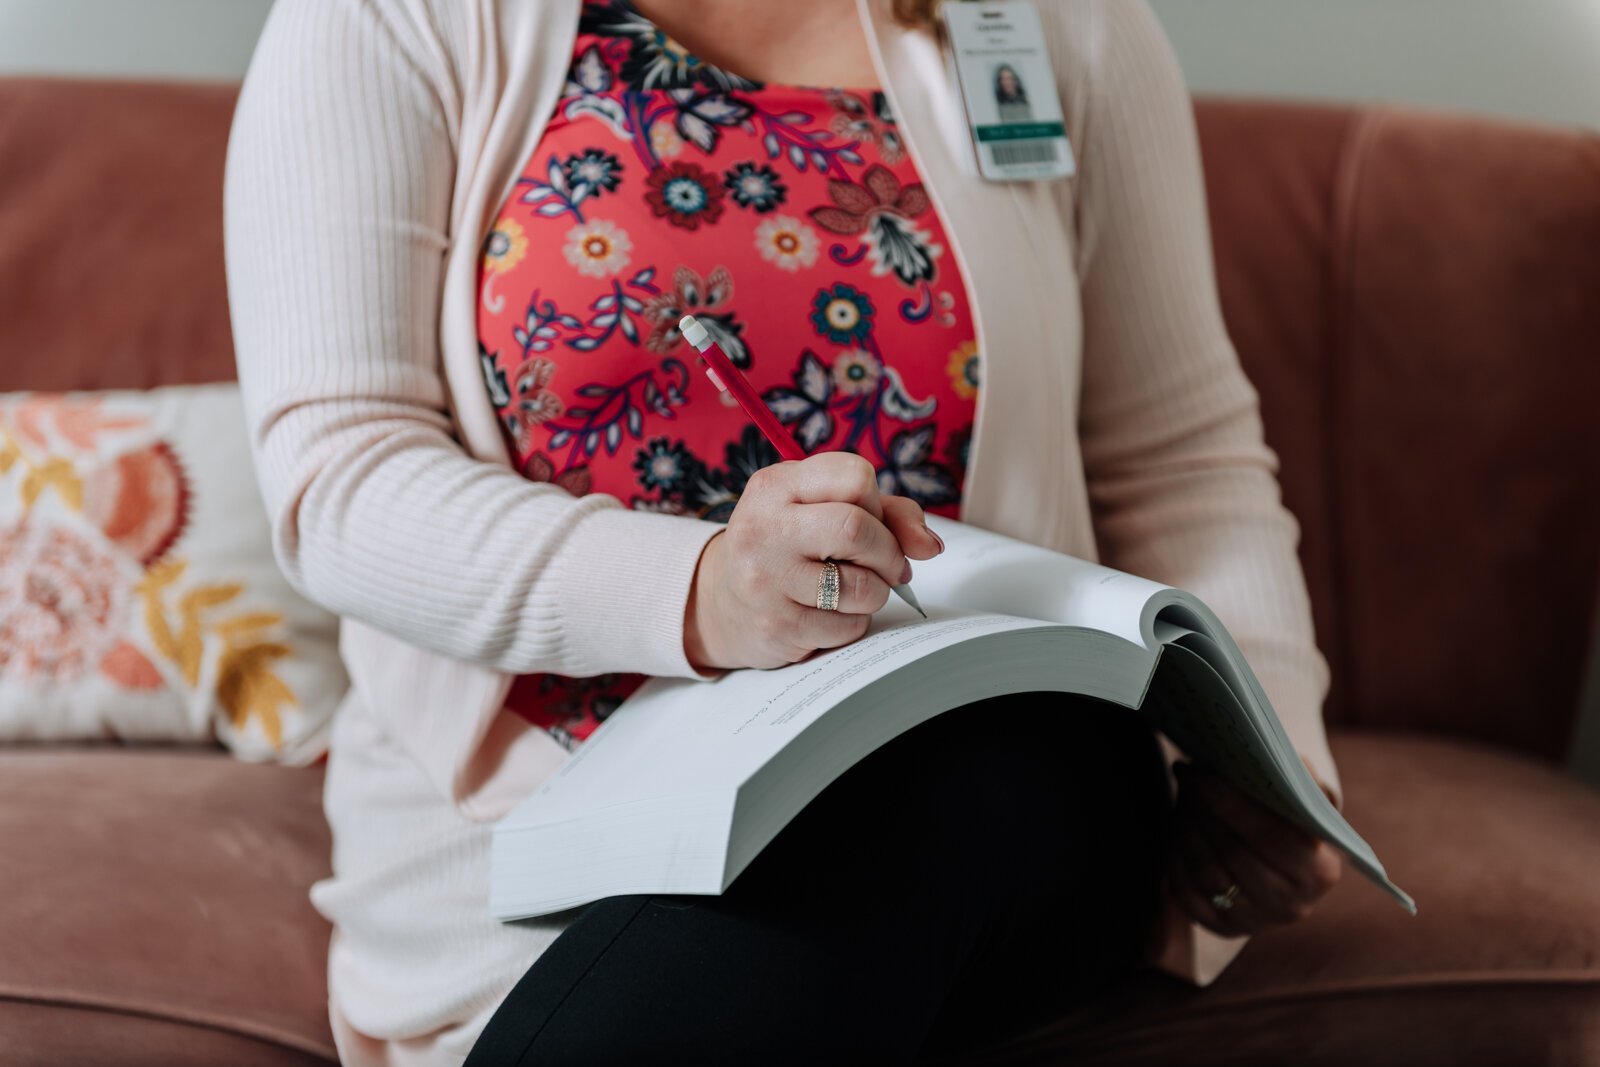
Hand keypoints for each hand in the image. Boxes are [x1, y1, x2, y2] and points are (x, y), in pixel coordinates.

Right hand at [683, 452, 944, 670]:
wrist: (722, 602)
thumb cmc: (789, 545)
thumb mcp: (823, 508)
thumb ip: (888, 513)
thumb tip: (931, 546)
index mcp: (776, 486)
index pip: (855, 477)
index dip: (875, 503)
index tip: (866, 519)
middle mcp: (763, 527)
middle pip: (858, 530)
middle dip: (888, 552)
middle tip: (886, 564)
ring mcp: (765, 580)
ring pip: (861, 586)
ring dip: (876, 592)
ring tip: (856, 589)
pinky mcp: (776, 626)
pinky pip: (848, 627)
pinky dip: (854, 623)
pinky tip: (830, 614)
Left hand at [1164, 760, 1342, 936]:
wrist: (1283, 865)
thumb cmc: (1293, 820)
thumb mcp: (1309, 797)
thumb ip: (1297, 781)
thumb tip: (1271, 763)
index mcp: (1319, 872)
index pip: (1269, 835)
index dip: (1230, 802)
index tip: (1200, 773)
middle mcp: (1291, 906)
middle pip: (1232, 853)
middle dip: (1202, 810)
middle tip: (1187, 775)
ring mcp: (1256, 922)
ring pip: (1205, 871)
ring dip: (1186, 826)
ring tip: (1184, 794)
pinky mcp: (1223, 929)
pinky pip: (1185, 892)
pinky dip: (1175, 854)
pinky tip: (1179, 826)